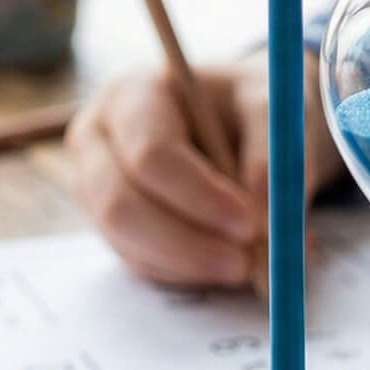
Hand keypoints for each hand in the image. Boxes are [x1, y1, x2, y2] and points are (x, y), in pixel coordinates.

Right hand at [65, 53, 339, 287]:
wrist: (238, 119)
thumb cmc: (249, 106)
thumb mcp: (273, 105)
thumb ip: (273, 150)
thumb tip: (265, 214)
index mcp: (133, 96)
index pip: (150, 154)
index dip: (198, 195)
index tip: (249, 223)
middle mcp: (98, 142)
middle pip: (118, 206)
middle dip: (184, 244)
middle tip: (242, 265)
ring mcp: (95, 190)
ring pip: (129, 245)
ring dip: (191, 265)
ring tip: (246, 263)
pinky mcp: (111, 228)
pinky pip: (141, 265)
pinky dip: (188, 273)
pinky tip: (223, 258)